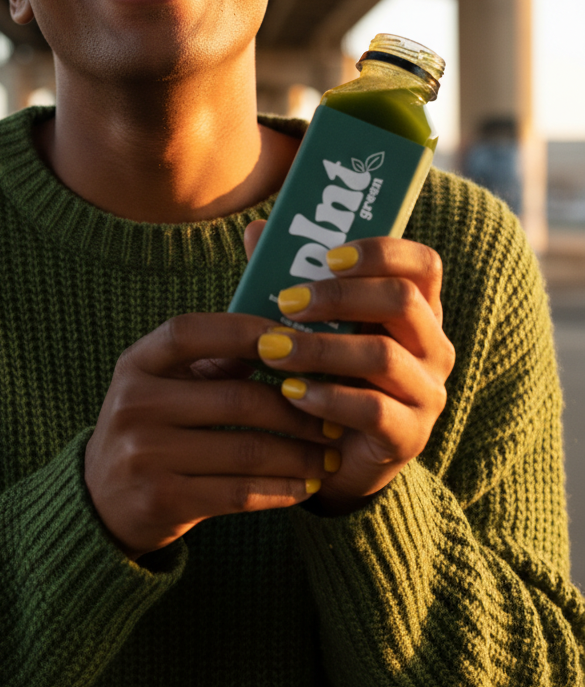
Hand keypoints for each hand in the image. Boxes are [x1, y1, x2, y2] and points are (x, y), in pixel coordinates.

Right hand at [85, 313, 333, 559]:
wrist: (101, 502)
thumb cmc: (152, 429)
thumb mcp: (164, 386)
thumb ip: (213, 360)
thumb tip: (287, 335)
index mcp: (135, 364)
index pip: (191, 331)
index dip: (247, 331)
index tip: (298, 340)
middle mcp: (134, 404)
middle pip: (236, 397)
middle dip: (297, 409)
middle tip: (335, 417)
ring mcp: (143, 454)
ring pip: (246, 449)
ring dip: (300, 455)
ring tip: (330, 456)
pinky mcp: (160, 500)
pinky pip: (239, 493)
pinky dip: (281, 489)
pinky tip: (307, 486)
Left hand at [244, 222, 454, 514]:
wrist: (330, 456)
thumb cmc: (320, 374)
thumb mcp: (307, 326)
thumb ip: (289, 279)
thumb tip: (254, 230)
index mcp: (416, 309)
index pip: (423, 264)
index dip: (380, 252)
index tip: (328, 256)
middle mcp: (433, 346)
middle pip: (403, 300)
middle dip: (339, 296)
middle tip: (286, 301)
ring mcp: (427, 393)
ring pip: (385, 355)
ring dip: (321, 348)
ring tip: (272, 350)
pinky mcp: (410, 437)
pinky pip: (373, 410)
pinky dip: (327, 398)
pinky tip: (290, 393)